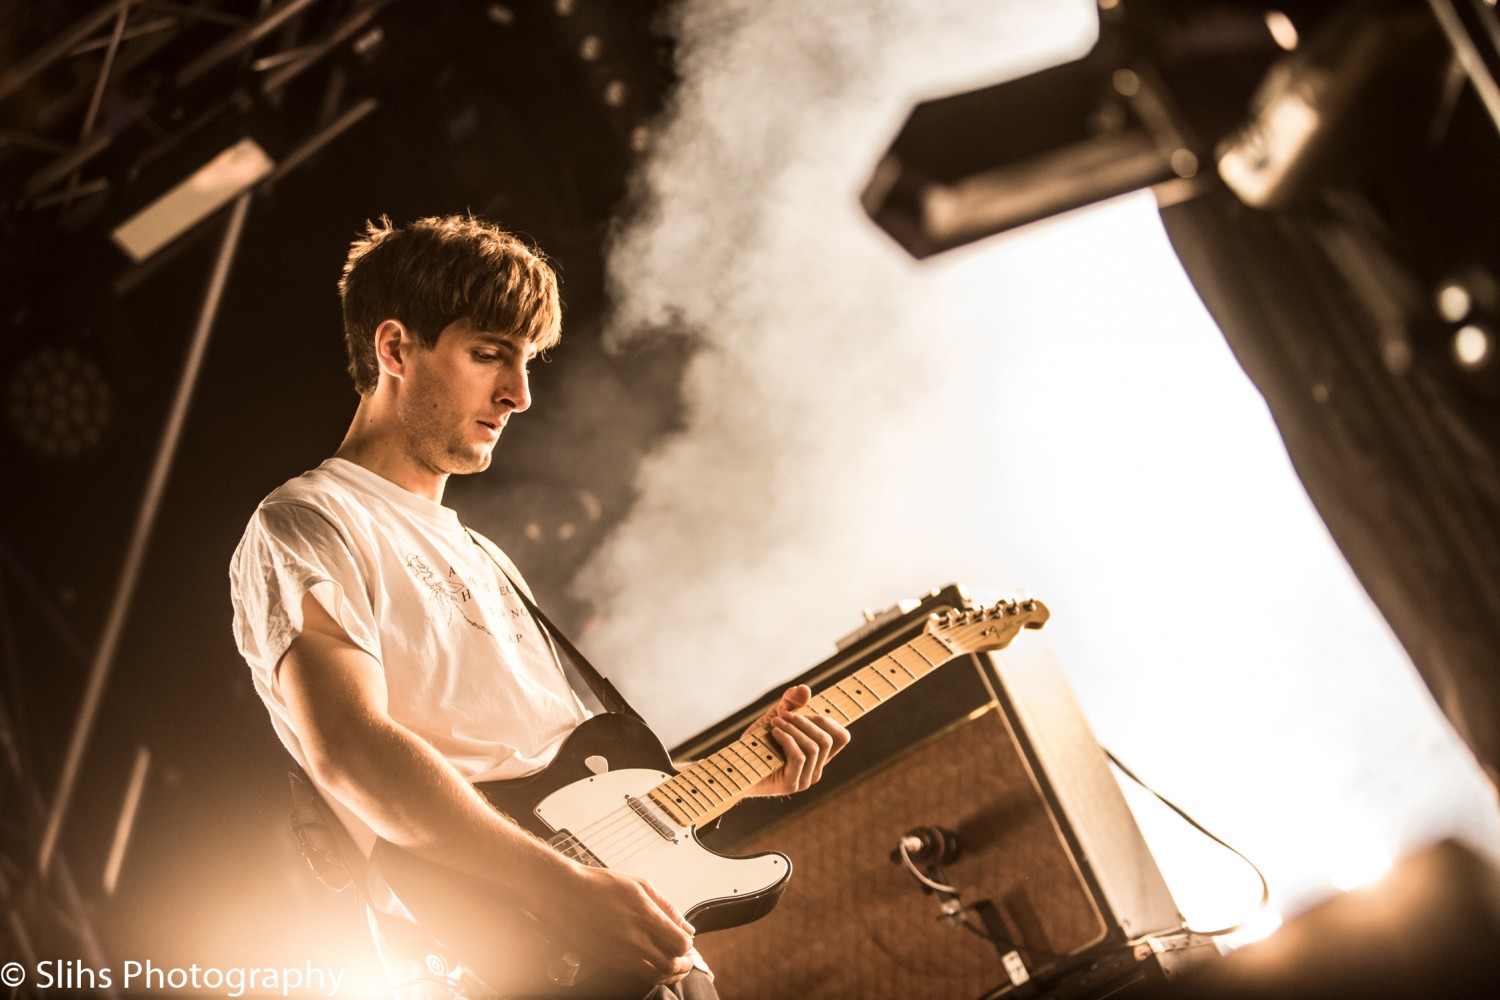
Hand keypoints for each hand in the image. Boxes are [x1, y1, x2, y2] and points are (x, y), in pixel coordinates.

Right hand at [552, 864, 696, 985]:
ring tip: (673, 965)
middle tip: (685, 959)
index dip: (688, 946)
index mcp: (646, 917)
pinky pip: (638, 974)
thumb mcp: (640, 886)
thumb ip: (667, 907)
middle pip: (671, 965)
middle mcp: (635, 940)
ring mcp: (622, 954)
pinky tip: (653, 964)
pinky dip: (651, 974)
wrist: (567, 895)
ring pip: (656, 976)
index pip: (681, 944)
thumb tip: (686, 926)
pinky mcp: (610, 961)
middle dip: (684, 965)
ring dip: (670, 974)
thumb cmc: (600, 886)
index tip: (686, 940)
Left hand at [745, 684, 850, 796]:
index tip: (807, 711)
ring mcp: (804, 779)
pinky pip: (799, 757)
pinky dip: (787, 739)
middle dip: (805, 721)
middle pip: (827, 739)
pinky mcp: (791, 784)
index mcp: (818, 755)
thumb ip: (790, 702)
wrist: (735, 765)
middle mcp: (815, 769)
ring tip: (774, 722)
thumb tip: (805, 689)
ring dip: (793, 728)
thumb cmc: (756, 743)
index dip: (829, 720)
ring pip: (813, 747)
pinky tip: (774, 733)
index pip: (842, 737)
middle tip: (783, 714)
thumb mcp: (776, 716)